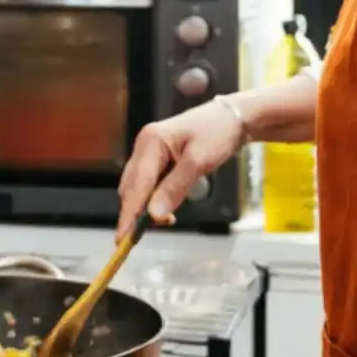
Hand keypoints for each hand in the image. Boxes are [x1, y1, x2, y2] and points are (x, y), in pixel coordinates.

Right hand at [116, 101, 247, 237]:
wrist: (234, 117)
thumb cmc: (218, 133)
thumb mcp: (199, 162)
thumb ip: (174, 189)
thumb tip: (154, 216)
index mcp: (151, 142)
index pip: (136, 185)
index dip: (129, 214)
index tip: (123, 239)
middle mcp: (144, 146)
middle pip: (131, 187)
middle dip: (135, 213)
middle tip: (145, 235)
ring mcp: (150, 151)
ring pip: (138, 187)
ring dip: (145, 207)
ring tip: (167, 220)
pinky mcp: (158, 158)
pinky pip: (149, 183)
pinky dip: (154, 198)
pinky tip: (167, 208)